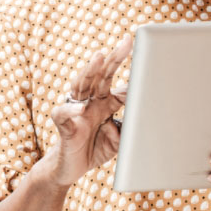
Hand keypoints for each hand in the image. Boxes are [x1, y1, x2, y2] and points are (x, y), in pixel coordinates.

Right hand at [48, 36, 131, 185]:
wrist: (70, 169)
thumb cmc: (95, 148)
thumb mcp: (120, 139)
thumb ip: (131, 128)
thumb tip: (146, 118)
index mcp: (105, 102)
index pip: (119, 84)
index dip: (133, 74)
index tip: (147, 57)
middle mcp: (91, 101)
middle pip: (102, 75)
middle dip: (114, 58)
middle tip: (126, 41)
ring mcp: (76, 110)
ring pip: (82, 85)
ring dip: (90, 70)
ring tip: (100, 56)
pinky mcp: (64, 125)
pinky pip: (63, 113)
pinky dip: (70, 110)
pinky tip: (80, 108)